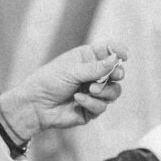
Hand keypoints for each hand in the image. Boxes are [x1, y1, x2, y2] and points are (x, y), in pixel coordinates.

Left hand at [0, 41, 127, 139]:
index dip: (118, 51)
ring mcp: (93, 92)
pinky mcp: (91, 109)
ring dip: (105, 91)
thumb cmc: (48, 81)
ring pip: (114, 92)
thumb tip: (116, 59)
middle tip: (114, 75)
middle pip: (117, 73)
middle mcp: (93, 74)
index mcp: (88, 58)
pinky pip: (102, 107)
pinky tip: (78, 100)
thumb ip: (96, 68)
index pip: (109, 51)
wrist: (35, 106)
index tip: (125, 55)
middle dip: (117, 74)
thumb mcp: (72, 70)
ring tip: (91, 90)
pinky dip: (92, 103)